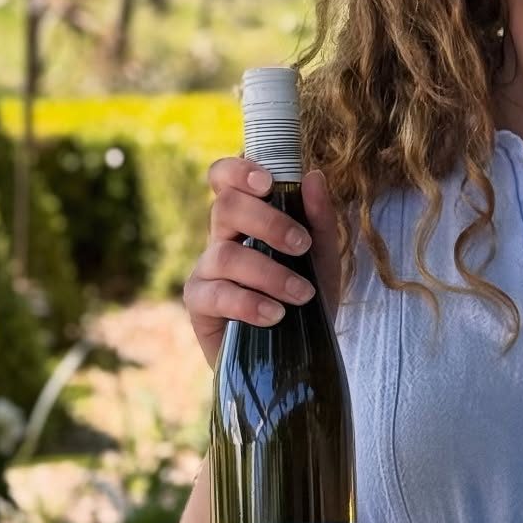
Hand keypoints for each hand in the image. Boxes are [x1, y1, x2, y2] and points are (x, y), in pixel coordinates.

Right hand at [182, 158, 342, 370]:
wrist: (298, 351)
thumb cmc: (306, 297)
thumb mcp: (323, 258)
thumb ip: (320, 220)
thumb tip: (314, 177)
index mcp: (246, 218)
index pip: (225, 179)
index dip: (238, 172)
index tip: (268, 183)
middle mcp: (221, 238)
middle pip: (225, 208)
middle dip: (267, 222)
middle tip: (300, 245)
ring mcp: (206, 270)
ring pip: (225, 254)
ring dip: (269, 273)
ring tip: (302, 294)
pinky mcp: (199, 304)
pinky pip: (216, 295)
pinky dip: (249, 303)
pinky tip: (275, 315)